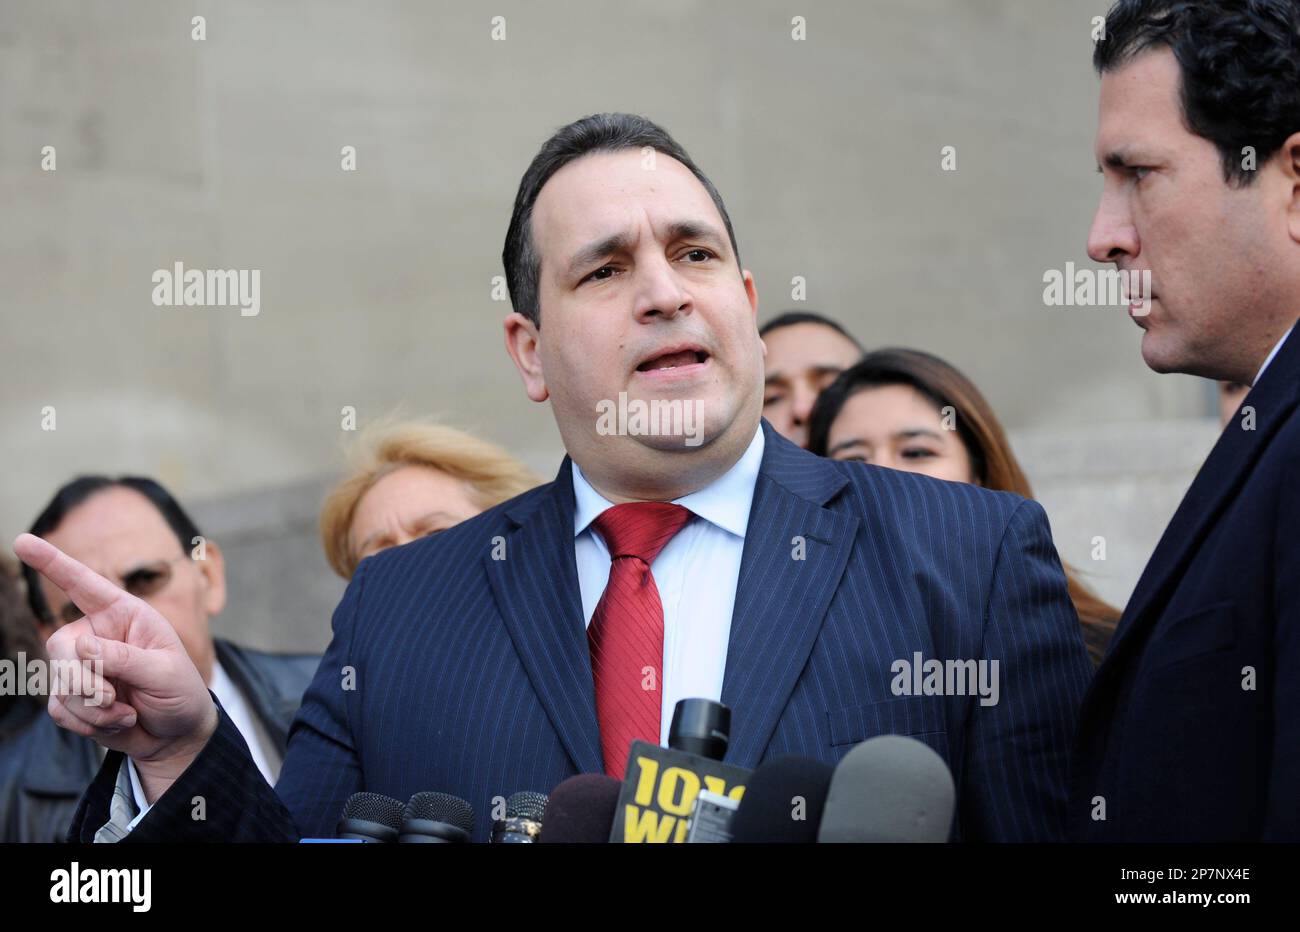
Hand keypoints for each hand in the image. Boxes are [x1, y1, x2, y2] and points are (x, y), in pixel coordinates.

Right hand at [13, 533, 217, 799]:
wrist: (177, 734)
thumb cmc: (180, 693)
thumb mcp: (165, 673)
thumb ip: (125, 658)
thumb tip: (82, 646)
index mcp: (123, 615)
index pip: (82, 584)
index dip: (52, 562)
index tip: (22, 540)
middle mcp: (95, 635)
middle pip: (60, 646)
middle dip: (85, 679)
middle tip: (117, 697)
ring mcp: (80, 667)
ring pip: (59, 684)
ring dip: (95, 708)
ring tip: (128, 711)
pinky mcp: (71, 698)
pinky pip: (60, 710)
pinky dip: (89, 723)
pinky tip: (118, 722)